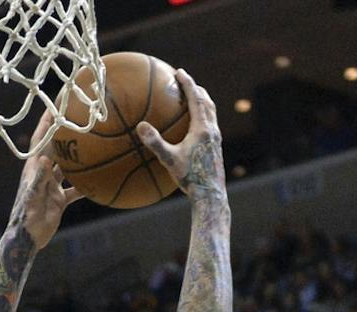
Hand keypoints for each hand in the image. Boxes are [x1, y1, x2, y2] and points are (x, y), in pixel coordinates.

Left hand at [12, 113, 83, 246]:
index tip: (55, 104)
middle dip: (65, 133)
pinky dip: (87, 184)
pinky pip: (76, 188)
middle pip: (56, 148)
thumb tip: (45, 158)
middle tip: (78, 116)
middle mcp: (43, 173)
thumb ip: (39, 179)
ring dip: (79, 157)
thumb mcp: (33, 197)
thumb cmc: (26, 217)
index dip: (47, 122)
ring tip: (94, 142)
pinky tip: (100, 179)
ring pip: (68, 166)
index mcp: (34, 168)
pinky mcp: (59, 199)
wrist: (28, 239)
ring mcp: (52, 185)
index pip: (41, 139)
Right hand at [133, 68, 221, 195]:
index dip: (188, 83)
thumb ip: (155, 142)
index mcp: (203, 129)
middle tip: (185, 81)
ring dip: (202, 101)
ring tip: (191, 98)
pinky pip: (210, 124)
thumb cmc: (190, 178)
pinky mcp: (216, 148)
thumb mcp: (169, 160)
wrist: (210, 195)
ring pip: (211, 112)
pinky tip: (192, 125)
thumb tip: (140, 126)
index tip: (179, 72)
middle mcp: (212, 130)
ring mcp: (216, 139)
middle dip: (196, 88)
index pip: (196, 98)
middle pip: (207, 101)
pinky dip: (202, 115)